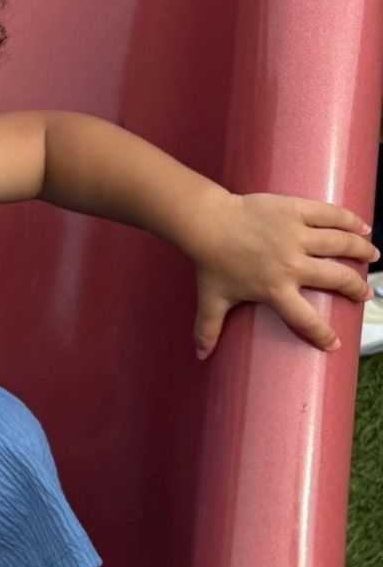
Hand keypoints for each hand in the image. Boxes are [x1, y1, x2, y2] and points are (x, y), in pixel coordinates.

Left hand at [189, 193, 375, 357]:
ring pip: (341, 243)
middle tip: (364, 294)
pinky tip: (364, 226)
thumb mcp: (211, 299)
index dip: (323, 334)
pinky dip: (350, 220)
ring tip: (373, 256)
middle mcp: (292, 264)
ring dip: (362, 250)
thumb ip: (208, 329)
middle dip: (355, 288)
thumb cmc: (211, 263)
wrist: (208, 223)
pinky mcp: (296, 210)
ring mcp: (296, 235)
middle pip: (337, 278)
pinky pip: (331, 215)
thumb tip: (200, 355)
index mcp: (275, 289)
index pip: (306, 319)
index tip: (336, 344)